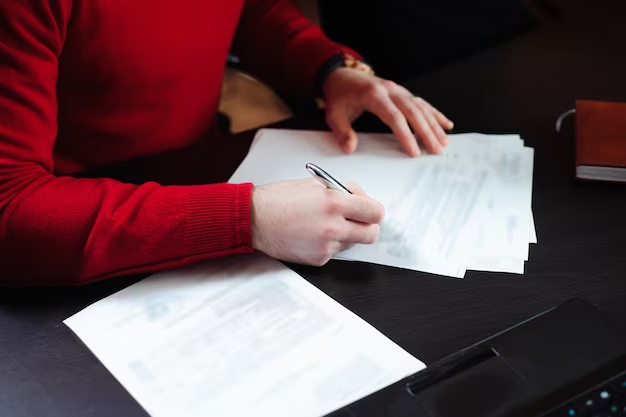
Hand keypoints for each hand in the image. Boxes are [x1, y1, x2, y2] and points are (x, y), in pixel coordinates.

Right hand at [250, 178, 384, 265]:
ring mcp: (326, 245)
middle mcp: (333, 226)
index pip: (375, 212)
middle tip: (357, 222)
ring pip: (353, 243)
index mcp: (334, 202)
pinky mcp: (318, 259)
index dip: (374, 212)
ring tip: (324, 225)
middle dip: (367, 227)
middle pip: (371, 234)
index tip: (370, 211)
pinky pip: (335, 252)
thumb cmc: (280, 199)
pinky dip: (329, 244)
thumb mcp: (315, 184)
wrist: (254, 219)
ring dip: (346, 235)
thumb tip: (363, 200)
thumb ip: (343, 191)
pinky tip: (312, 235)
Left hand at [323, 68, 453, 156]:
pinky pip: (421, 103)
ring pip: (421, 107)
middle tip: (436, 149)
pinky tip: (446, 124)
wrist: (341, 75)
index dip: (406, 135)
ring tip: (443, 141)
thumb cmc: (339, 95)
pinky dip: (435, 114)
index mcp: (374, 94)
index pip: (394, 117)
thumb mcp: (333, 114)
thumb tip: (350, 148)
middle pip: (413, 111)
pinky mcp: (402, 92)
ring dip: (434, 124)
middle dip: (426, 132)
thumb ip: (342, 131)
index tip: (414, 151)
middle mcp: (390, 90)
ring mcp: (398, 90)